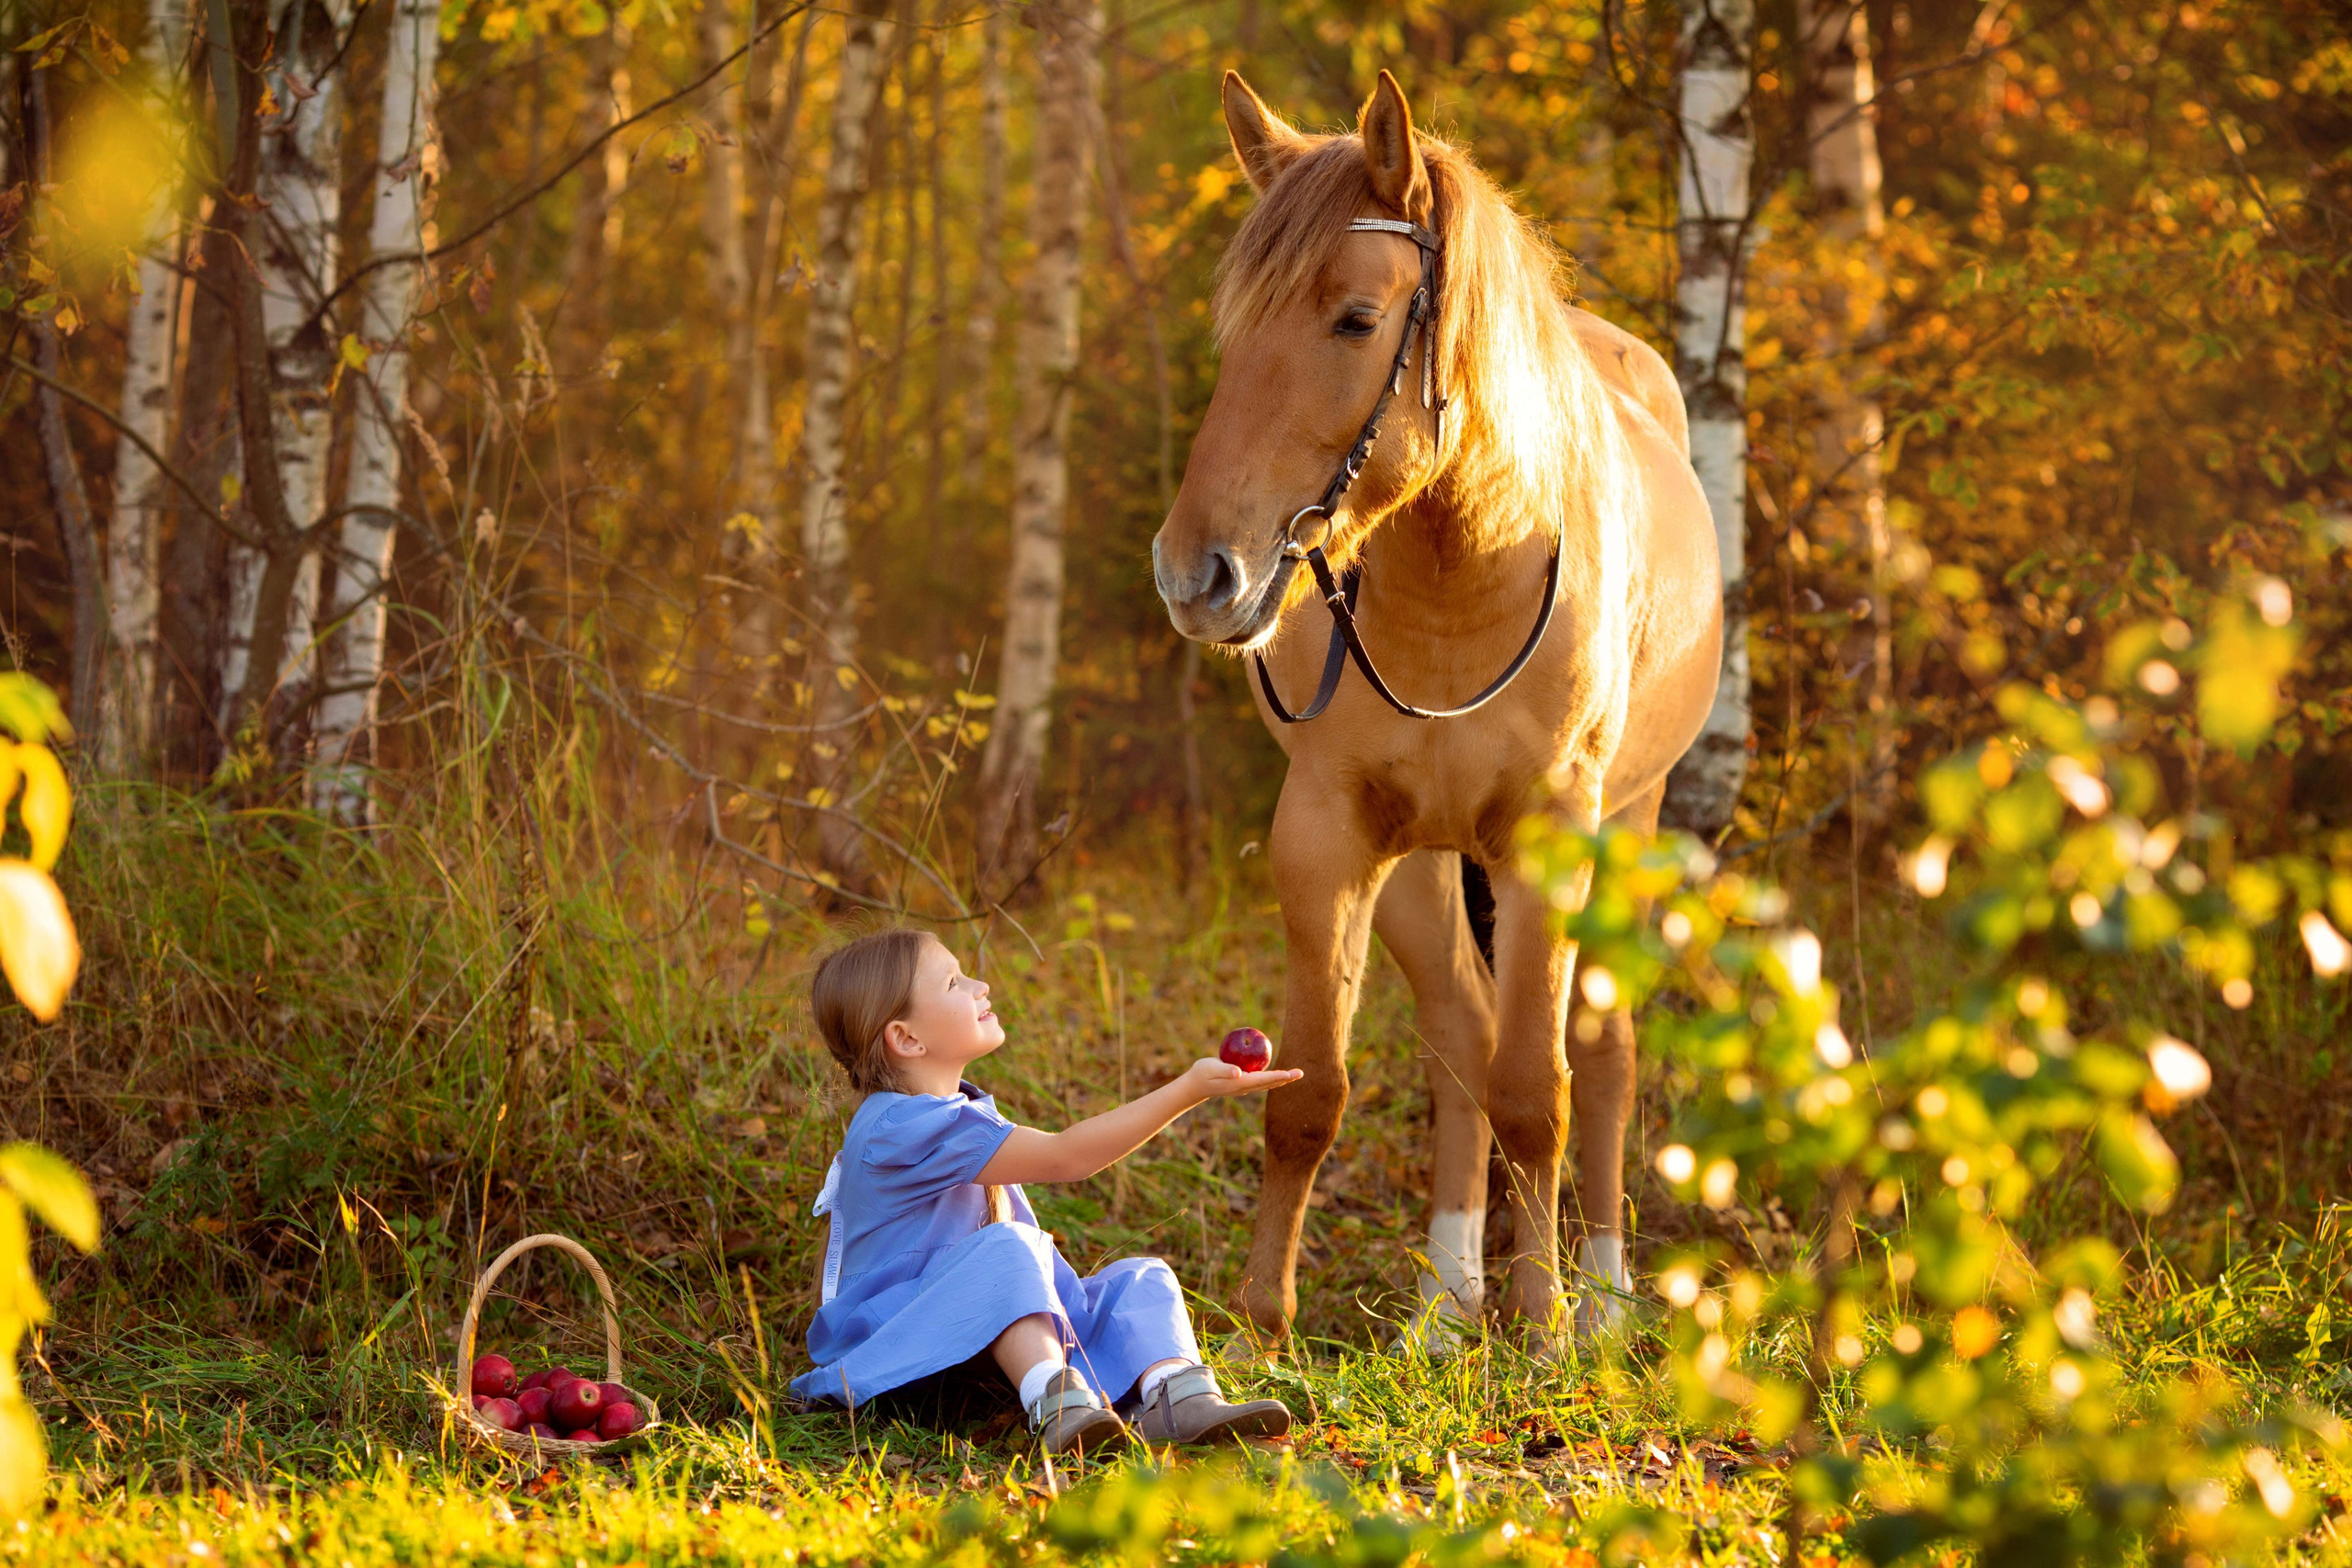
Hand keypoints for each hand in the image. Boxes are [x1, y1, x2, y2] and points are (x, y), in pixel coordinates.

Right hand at [1182, 1057, 1303, 1099]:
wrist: (1195, 1085)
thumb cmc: (1201, 1073)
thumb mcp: (1211, 1068)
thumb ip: (1225, 1070)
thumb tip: (1239, 1073)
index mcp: (1240, 1084)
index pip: (1263, 1080)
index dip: (1278, 1077)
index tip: (1290, 1074)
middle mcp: (1245, 1087)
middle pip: (1269, 1083)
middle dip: (1285, 1079)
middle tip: (1301, 1073)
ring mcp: (1244, 1087)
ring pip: (1267, 1083)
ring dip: (1281, 1079)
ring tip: (1294, 1074)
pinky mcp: (1241, 1083)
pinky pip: (1260, 1080)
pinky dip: (1271, 1077)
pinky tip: (1276, 1072)